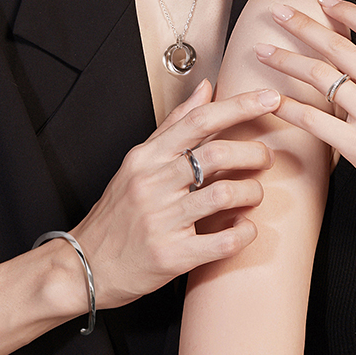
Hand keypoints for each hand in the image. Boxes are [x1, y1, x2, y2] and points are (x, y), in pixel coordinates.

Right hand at [73, 80, 279, 307]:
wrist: (85, 266)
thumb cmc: (117, 214)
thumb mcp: (138, 163)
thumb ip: (175, 125)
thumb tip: (205, 88)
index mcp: (146, 158)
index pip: (199, 120)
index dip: (240, 106)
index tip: (270, 99)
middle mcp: (152, 185)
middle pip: (218, 153)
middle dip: (254, 152)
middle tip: (266, 158)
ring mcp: (162, 221)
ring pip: (225, 195)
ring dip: (252, 192)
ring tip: (252, 195)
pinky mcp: (172, 256)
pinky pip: (224, 241)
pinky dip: (245, 232)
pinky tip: (244, 228)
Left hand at [255, 0, 355, 239]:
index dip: (346, 12)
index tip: (323, 2)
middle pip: (339, 47)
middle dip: (303, 26)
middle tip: (277, 12)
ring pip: (321, 77)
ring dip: (286, 61)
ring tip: (262, 52)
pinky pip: (316, 121)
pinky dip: (289, 108)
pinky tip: (271, 100)